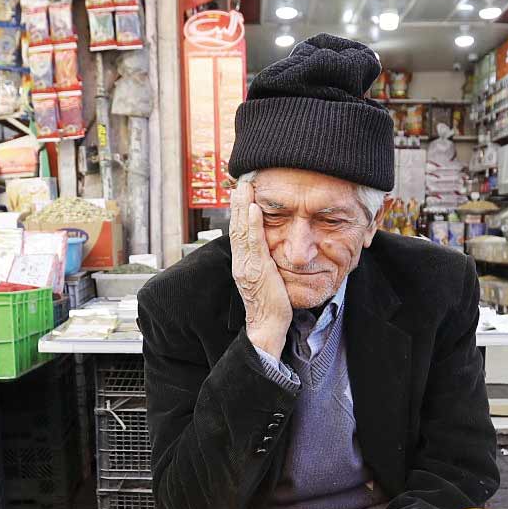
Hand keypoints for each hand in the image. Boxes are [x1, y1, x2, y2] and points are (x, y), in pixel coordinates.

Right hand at [230, 180, 290, 357]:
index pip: (239, 232)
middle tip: (241, 183)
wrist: (267, 326)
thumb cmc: (271, 304)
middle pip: (236, 227)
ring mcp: (246, 265)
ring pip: (241, 231)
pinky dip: (252, 225)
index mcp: (243, 263)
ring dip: (242, 208)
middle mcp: (241, 262)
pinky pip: (253, 243)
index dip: (239, 212)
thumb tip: (271, 247)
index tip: (242, 194)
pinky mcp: (256, 270)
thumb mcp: (267, 277)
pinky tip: (253, 209)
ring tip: (244, 188)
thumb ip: (266, 261)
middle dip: (237, 204)